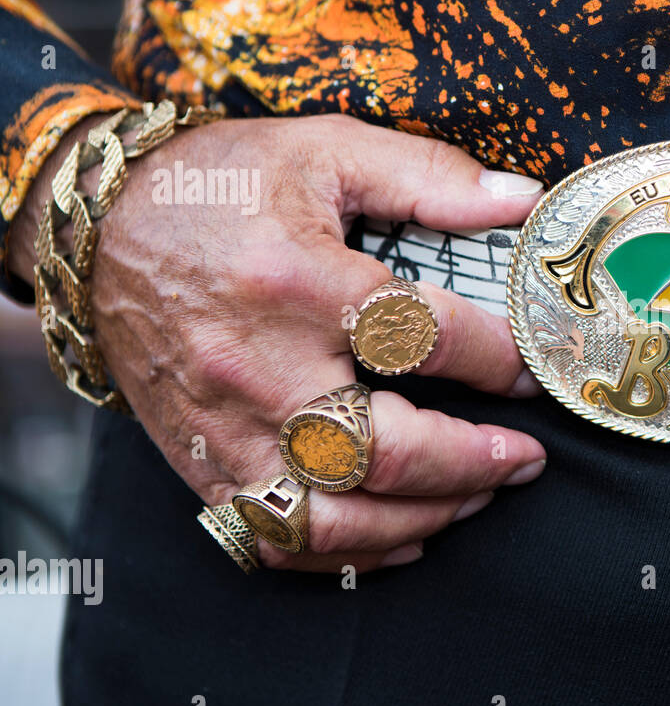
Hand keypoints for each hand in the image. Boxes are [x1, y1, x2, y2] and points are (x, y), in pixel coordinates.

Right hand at [9, 113, 549, 571]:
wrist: (100, 231)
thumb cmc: (218, 188)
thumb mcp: (325, 150)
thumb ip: (429, 176)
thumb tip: (522, 201)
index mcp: (298, 282)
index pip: (425, 339)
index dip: (499, 360)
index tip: (532, 368)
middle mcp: (260, 368)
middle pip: (386, 452)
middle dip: (476, 464)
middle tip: (526, 458)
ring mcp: (227, 429)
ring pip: (337, 519)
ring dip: (425, 519)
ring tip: (477, 497)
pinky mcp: (203, 465)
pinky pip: (279, 542)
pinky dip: (351, 555)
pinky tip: (402, 536)